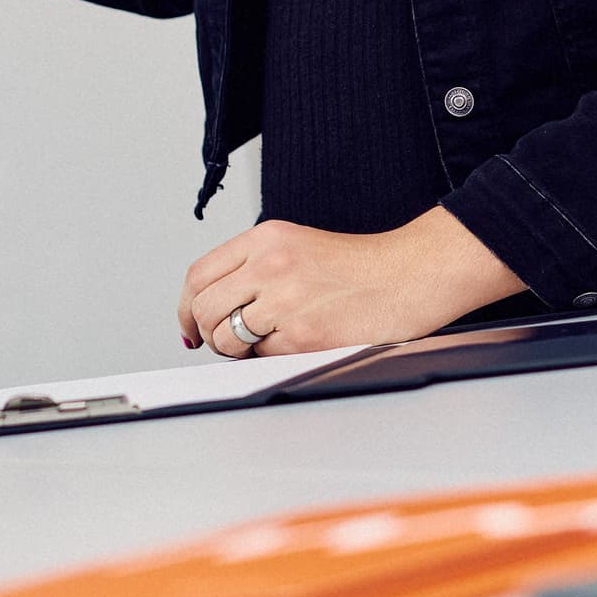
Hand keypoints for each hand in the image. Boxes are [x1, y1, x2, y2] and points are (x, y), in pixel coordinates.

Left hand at [176, 206, 521, 355]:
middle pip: (204, 308)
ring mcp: (285, 300)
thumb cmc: (360, 266)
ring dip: (239, 350)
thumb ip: (253, 267)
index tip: (189, 326)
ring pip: (227, 339)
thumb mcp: (296, 244)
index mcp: (265, 238)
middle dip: (208, 333)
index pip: (199, 274)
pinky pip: (263, 359)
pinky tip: (299, 343)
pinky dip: (273, 358)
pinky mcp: (303, 335)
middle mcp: (269, 264)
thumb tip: (210, 306)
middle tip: (228, 341)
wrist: (410, 275)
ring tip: (269, 342)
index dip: (186, 307)